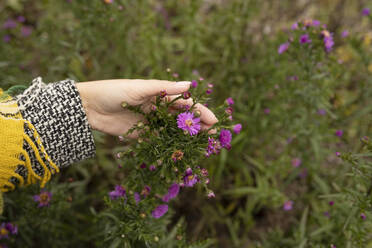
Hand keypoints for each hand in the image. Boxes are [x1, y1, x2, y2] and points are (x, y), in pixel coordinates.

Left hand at [75, 79, 217, 137]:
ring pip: (174, 131)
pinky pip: (159, 141)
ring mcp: (151, 123)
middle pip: (183, 119)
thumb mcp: (139, 88)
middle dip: (198, 127)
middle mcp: (159, 108)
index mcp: (160, 94)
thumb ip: (164, 88)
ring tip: (201, 147)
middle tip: (213, 137)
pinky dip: (169, 147)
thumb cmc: (113, 91)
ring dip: (187, 138)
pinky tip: (179, 154)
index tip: (215, 122)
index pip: (186, 103)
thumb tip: (189, 84)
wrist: (88, 107)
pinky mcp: (141, 135)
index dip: (201, 112)